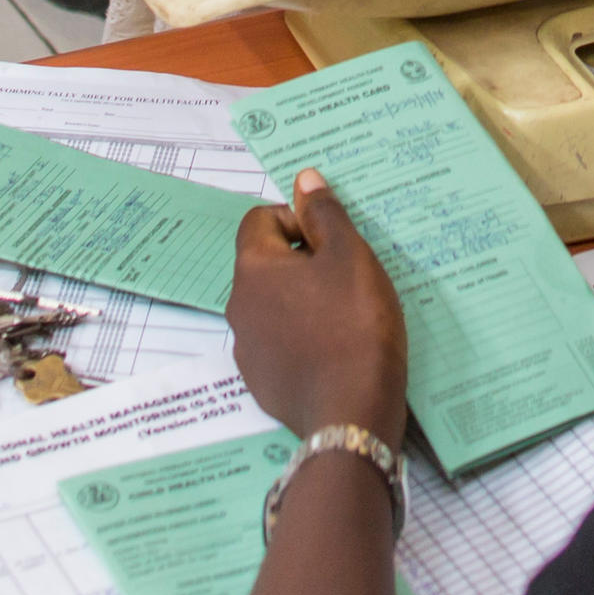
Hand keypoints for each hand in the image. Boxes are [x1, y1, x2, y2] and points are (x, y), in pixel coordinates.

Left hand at [227, 171, 410, 445]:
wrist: (352, 415)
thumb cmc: (354, 325)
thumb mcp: (349, 257)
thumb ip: (324, 214)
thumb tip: (304, 179)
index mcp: (253, 269)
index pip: (260, 219)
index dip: (298, 221)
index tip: (333, 243)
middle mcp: (239, 307)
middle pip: (268, 264)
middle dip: (305, 263)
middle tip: (348, 279)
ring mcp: (248, 350)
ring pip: (275, 307)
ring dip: (304, 302)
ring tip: (347, 318)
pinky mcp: (263, 384)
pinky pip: (280, 346)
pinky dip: (304, 340)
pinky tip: (336, 352)